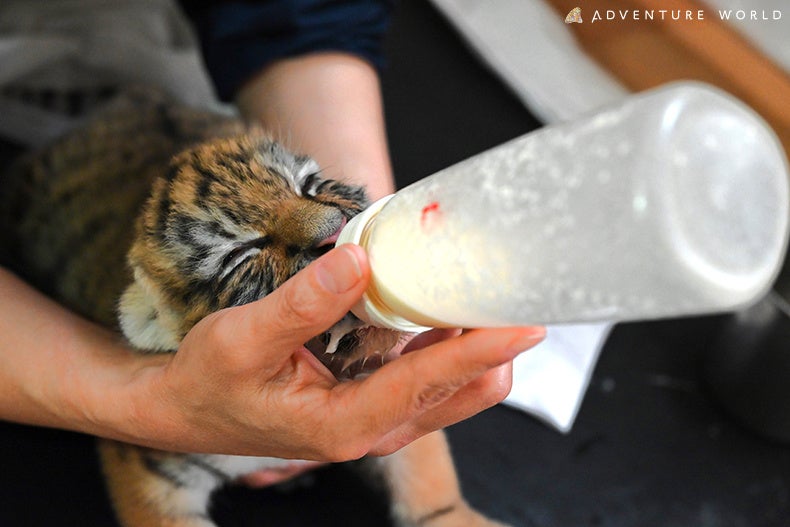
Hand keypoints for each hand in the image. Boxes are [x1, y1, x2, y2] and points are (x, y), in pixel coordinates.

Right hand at [131, 244, 544, 459]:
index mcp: (344, 423)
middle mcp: (371, 428)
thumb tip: (358, 262)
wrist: (189, 409)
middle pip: (454, 390)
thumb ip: (301, 304)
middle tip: (522, 298)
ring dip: (474, 346)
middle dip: (492, 349)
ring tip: (495, 295)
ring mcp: (376, 417)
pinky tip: (450, 307)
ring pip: (448, 387)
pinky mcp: (373, 401)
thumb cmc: (210, 381)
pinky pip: (426, 375)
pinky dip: (446, 344)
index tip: (524, 327)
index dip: (477, 353)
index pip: (425, 384)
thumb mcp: (242, 338)